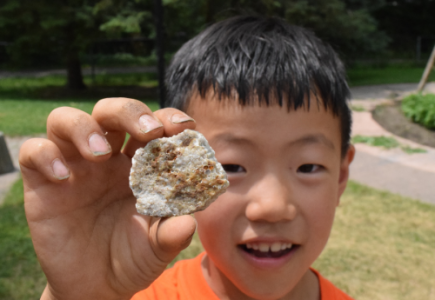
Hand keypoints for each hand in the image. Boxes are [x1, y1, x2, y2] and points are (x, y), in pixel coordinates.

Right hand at [19, 98, 196, 299]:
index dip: (167, 118)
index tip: (183, 127)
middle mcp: (106, 158)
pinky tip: (63, 178)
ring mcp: (74, 166)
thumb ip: (172, 233)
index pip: (151, 124)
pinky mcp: (42, 182)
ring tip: (100, 154)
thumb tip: (186, 222)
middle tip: (149, 131)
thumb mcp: (158, 247)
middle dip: (131, 112)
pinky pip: (34, 152)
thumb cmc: (133, 256)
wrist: (97, 285)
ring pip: (66, 119)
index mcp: (139, 163)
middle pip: (111, 111)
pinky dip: (45, 155)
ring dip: (84, 127)